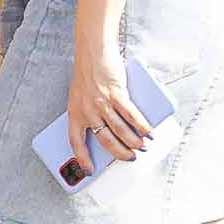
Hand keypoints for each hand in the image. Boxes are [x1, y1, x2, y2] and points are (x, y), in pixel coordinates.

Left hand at [66, 41, 154, 175]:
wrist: (93, 52)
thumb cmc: (88, 75)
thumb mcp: (81, 97)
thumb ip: (91, 112)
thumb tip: (110, 130)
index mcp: (75, 113)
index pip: (75, 141)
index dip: (82, 158)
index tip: (88, 171)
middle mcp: (87, 110)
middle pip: (104, 139)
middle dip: (119, 152)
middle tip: (130, 158)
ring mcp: (101, 102)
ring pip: (119, 130)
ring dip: (133, 142)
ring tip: (142, 147)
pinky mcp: (115, 93)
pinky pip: (130, 114)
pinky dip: (141, 125)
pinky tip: (148, 132)